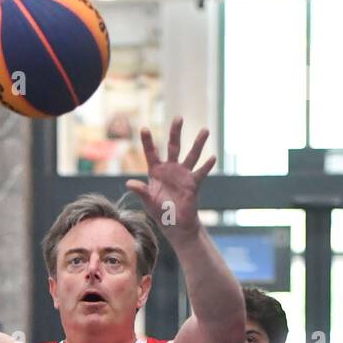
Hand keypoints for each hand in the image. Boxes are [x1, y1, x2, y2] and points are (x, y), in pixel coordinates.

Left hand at [125, 117, 215, 240]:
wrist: (174, 224)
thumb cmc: (159, 212)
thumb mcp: (148, 202)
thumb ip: (141, 191)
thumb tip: (129, 183)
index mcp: (156, 171)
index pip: (151, 153)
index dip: (147, 141)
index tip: (144, 128)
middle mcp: (170, 169)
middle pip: (173, 146)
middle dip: (175, 132)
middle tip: (179, 118)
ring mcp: (183, 174)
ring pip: (191, 155)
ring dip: (198, 144)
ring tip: (205, 130)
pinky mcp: (193, 183)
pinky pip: (201, 173)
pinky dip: (207, 166)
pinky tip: (212, 158)